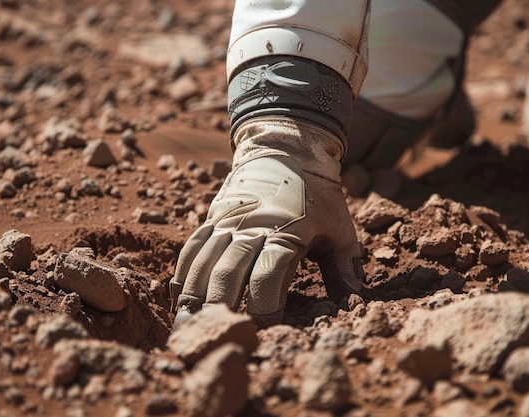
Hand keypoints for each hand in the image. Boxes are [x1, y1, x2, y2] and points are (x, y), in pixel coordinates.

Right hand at [169, 118, 363, 327]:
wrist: (288, 149)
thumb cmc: (319, 195)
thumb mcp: (341, 229)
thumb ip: (346, 269)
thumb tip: (351, 306)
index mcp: (285, 234)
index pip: (267, 280)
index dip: (263, 311)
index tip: (262, 334)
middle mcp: (250, 229)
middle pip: (227, 275)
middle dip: (221, 311)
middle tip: (217, 340)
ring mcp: (227, 223)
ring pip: (203, 263)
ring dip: (194, 297)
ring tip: (187, 327)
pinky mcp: (213, 219)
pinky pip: (191, 248)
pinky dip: (183, 274)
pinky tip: (177, 299)